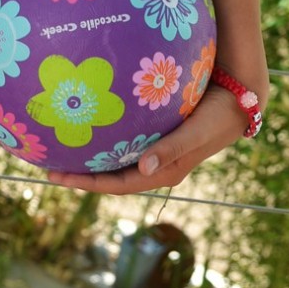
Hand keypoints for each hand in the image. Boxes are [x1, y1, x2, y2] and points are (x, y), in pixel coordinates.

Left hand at [47, 84, 248, 194]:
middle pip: (112, 176)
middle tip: (50, 163)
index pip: (118, 185)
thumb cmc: (219, 117)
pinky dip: (109, 139)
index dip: (87, 183)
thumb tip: (142, 169)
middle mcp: (157, 165)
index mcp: (164, 171)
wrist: (238, 102)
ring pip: (118, 160)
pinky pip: (127, 142)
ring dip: (93, 157)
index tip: (57, 176)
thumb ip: (171, 149)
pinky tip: (95, 124)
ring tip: (65, 146)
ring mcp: (157, 151)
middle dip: (82, 173)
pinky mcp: (159, 135)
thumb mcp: (196, 133)